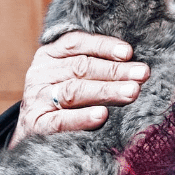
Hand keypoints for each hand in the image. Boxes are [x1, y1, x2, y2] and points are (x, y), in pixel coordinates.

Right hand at [10, 30, 149, 146]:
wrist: (32, 132)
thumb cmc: (64, 100)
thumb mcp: (72, 76)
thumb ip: (96, 67)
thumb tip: (136, 67)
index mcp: (50, 54)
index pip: (76, 43)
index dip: (103, 46)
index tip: (128, 52)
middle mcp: (41, 72)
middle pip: (80, 67)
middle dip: (115, 71)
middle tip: (142, 74)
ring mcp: (36, 98)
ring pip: (73, 91)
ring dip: (105, 91)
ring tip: (131, 92)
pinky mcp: (35, 124)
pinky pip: (60, 120)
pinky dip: (81, 118)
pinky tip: (102, 116)